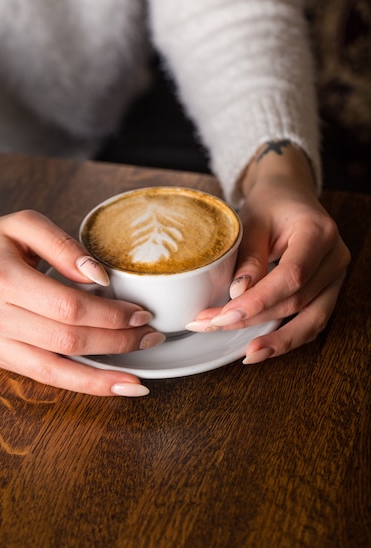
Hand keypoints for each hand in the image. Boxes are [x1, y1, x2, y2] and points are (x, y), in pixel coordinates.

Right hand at [0, 210, 164, 395]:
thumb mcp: (25, 224)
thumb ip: (64, 246)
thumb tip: (100, 277)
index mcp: (3, 280)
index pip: (69, 307)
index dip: (110, 315)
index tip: (142, 312)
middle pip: (69, 339)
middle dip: (117, 342)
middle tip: (151, 336)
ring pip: (57, 371)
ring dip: (102, 377)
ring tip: (138, 379)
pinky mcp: (0, 358)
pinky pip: (44, 378)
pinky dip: (80, 384)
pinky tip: (108, 386)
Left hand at [187, 145, 349, 362]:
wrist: (290, 194)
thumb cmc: (270, 203)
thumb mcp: (252, 219)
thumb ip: (248, 256)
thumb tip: (238, 295)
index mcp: (318, 232)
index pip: (291, 276)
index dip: (258, 300)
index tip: (224, 315)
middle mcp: (335, 256)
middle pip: (297, 300)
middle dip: (252, 319)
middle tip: (211, 326)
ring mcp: (337, 275)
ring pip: (311, 318)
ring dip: (276, 339)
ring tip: (246, 354)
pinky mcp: (330, 289)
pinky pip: (314, 320)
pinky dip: (290, 337)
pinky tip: (265, 348)